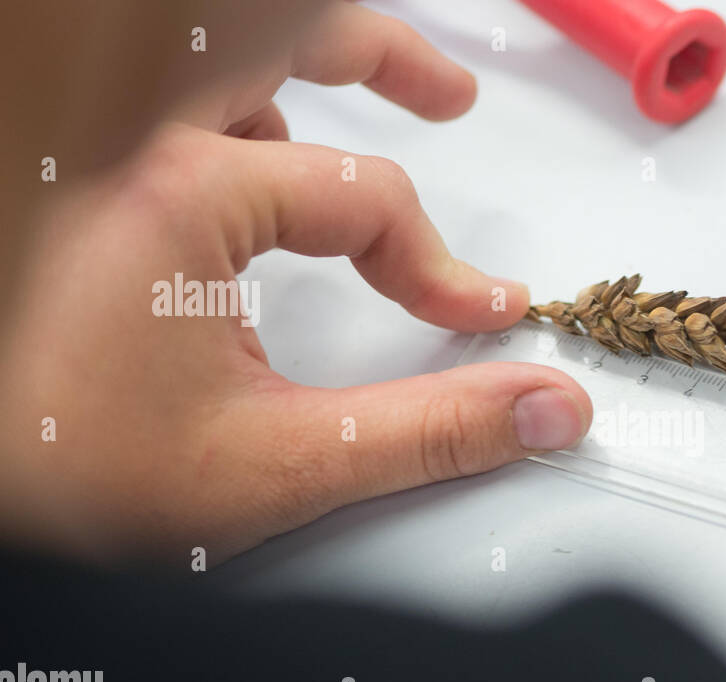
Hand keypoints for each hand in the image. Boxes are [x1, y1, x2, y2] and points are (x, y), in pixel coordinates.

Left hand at [0, 7, 590, 563]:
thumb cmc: (61, 471)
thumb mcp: (280, 464)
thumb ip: (431, 432)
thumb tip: (541, 405)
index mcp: (177, 195)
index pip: (365, 198)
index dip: (442, 264)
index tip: (477, 314)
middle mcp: (121, 149)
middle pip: (277, 41)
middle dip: (379, 57)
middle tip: (447, 97)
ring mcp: (83, 162)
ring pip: (214, 75)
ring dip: (298, 83)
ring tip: (364, 110)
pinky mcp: (65, 192)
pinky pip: (164, 122)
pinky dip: (231, 126)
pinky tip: (255, 176)